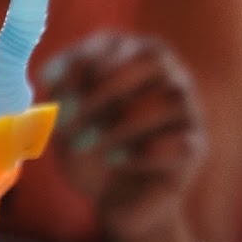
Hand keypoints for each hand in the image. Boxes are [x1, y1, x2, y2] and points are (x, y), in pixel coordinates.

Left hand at [39, 31, 205, 241]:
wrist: (114, 199)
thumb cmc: (87, 151)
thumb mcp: (62, 124)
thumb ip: (57, 99)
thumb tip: (48, 77)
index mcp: (130, 59)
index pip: (114, 43)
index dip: (80, 59)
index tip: (46, 81)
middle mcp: (165, 75)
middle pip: (152, 57)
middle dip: (104, 86)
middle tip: (67, 117)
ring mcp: (185, 108)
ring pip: (169, 98)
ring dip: (119, 121)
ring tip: (83, 143)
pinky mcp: (194, 146)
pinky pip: (181, 141)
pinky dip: (145, 151)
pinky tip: (114, 159)